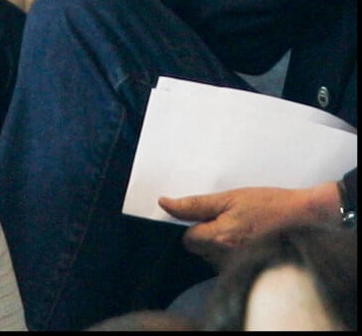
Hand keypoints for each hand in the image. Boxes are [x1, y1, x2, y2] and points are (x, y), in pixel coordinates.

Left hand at [159, 182, 340, 269]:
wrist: (304, 218)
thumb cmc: (269, 204)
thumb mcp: (229, 197)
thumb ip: (194, 204)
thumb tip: (165, 203)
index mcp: (219, 238)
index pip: (188, 239)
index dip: (197, 224)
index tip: (212, 215)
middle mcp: (227, 259)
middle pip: (200, 251)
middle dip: (208, 236)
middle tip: (231, 220)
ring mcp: (239, 268)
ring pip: (214, 259)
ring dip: (222, 245)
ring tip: (243, 229)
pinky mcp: (250, 272)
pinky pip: (230, 266)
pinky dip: (235, 254)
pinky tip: (250, 241)